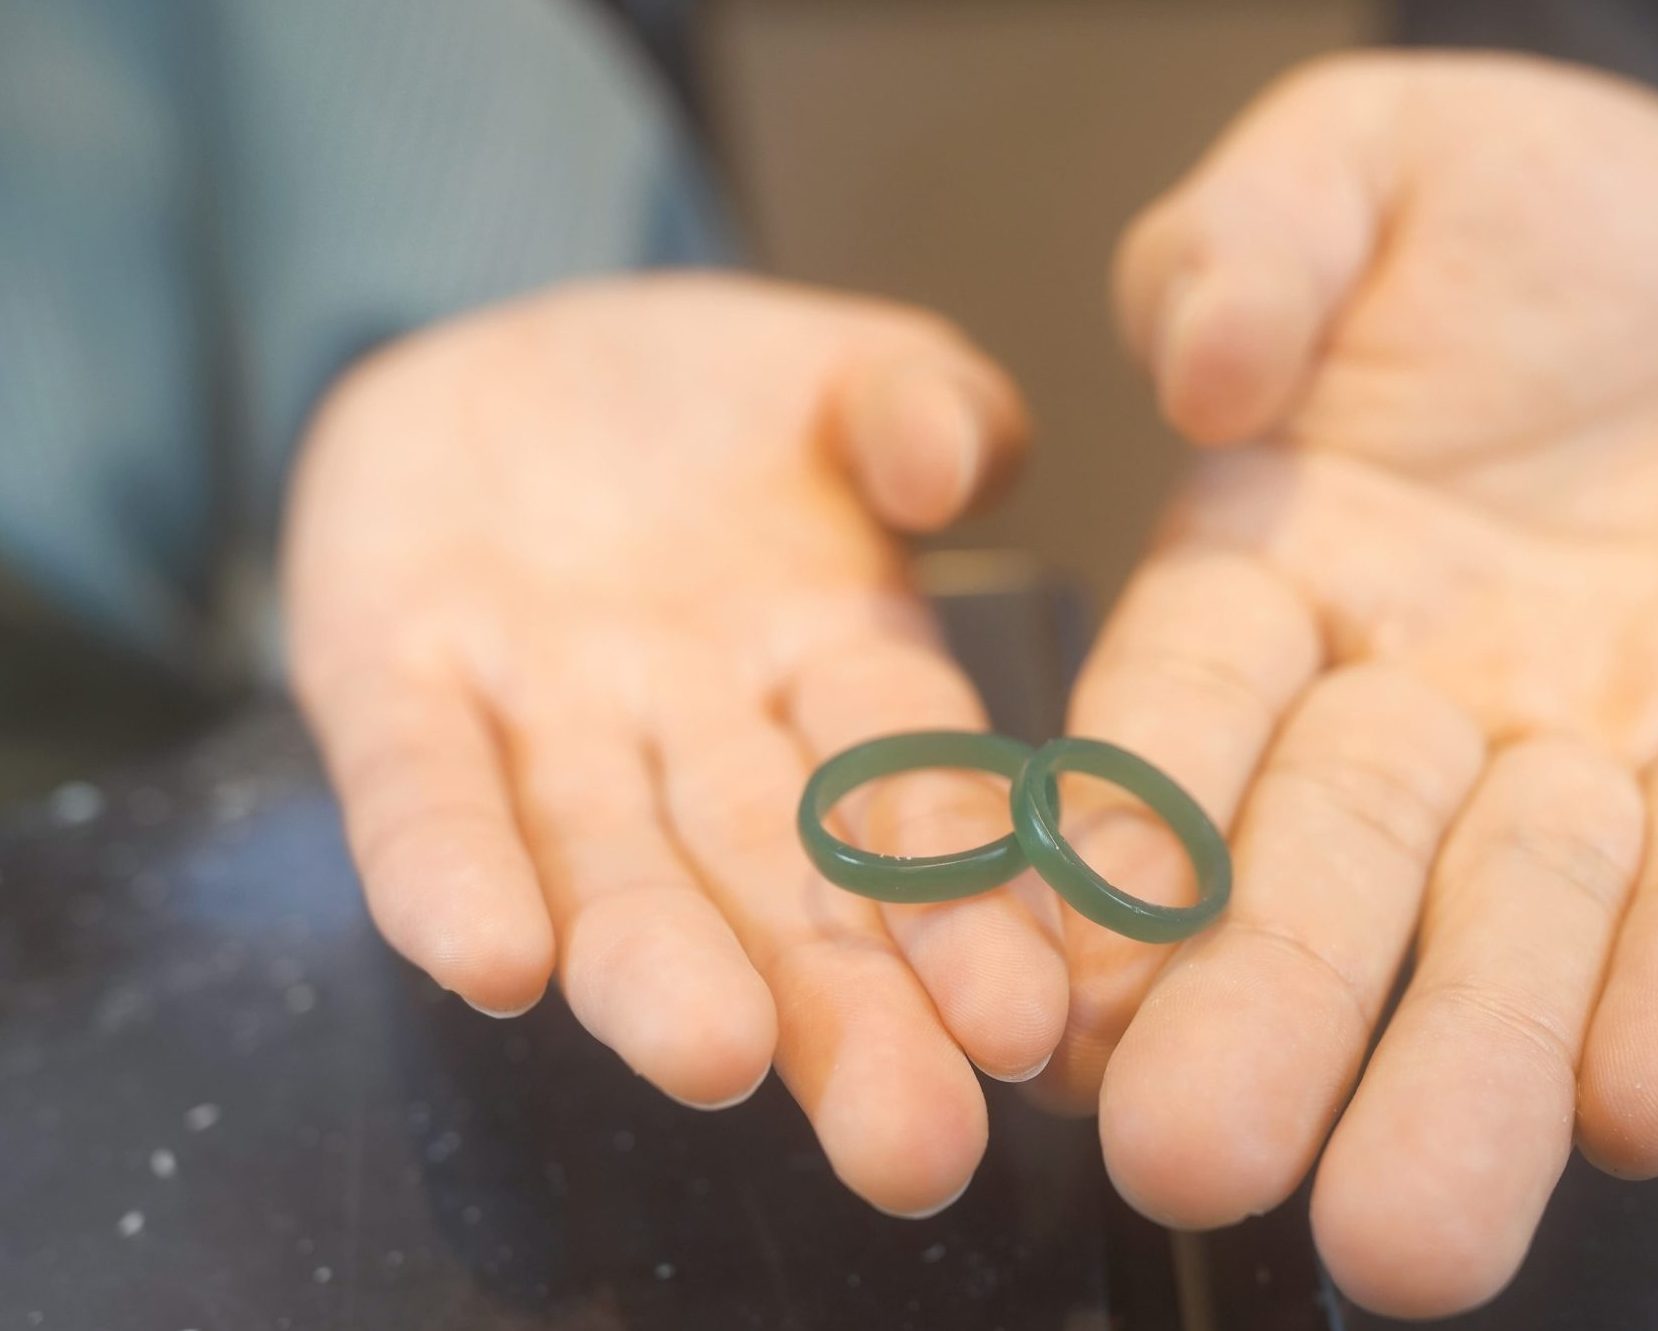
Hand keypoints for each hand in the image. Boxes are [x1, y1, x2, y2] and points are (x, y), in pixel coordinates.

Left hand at [285, 275, 1064, 1215]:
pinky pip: (420, 790)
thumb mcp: (848, 368)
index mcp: (835, 659)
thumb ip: (929, 406)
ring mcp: (545, 714)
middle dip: (843, 1012)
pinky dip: (452, 871)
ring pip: (606, 862)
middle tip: (909, 1148)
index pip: (916, 793)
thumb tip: (949, 471)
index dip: (968, 901)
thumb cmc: (714, 395)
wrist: (502, 361)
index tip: (1029, 1019)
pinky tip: (491, 959)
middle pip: (778, 882)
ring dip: (655, 966)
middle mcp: (699, 726)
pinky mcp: (387, 678)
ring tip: (714, 1059)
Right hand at [1051, 55, 1657, 1314]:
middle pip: (1327, 870)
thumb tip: (1209, 362)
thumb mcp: (1363, 166)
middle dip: (1267, 1011)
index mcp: (1272, 571)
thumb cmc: (1527, 212)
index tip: (1060, 975)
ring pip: (1521, 924)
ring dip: (1468, 1070)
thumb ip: (1254, 242)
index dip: (1121, 839)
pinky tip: (1647, 1101)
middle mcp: (1411, 694)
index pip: (1177, 718)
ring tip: (1411, 1238)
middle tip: (1192, 1159)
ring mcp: (1590, 746)